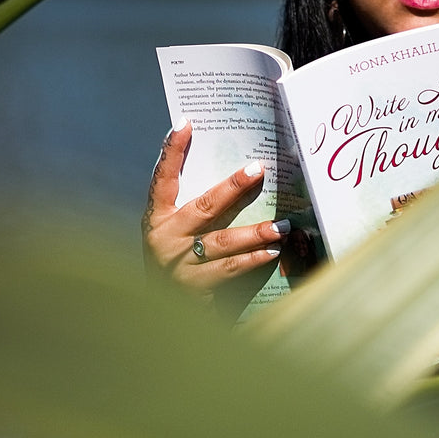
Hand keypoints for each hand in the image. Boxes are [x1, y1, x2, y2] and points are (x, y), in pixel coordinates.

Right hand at [142, 118, 288, 300]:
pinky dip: (253, 260)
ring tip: (281, 224)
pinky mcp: (194, 288)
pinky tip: (272, 252)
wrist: (159, 314)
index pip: (162, 178)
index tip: (185, 123)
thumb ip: (195, 210)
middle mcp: (164, 239)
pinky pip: (229, 269)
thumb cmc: (176, 262)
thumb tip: (236, 179)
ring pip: (222, 242)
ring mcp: (178, 264)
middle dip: (232, 187)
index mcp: (157, 218)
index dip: (172, 150)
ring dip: (255, 232)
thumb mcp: (175, 234)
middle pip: (204, 207)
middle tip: (258, 169)